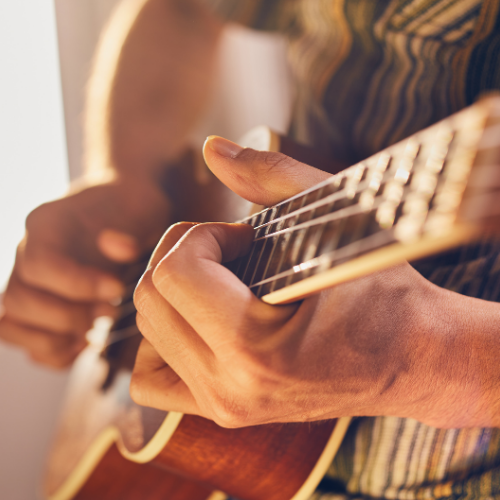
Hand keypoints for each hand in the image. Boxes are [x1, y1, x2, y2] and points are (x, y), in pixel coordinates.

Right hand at [0, 174, 169, 367]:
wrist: (125, 206)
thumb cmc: (132, 208)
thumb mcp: (141, 207)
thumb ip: (131, 228)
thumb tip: (120, 248)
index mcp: (47, 224)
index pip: (40, 264)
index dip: (76, 284)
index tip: (116, 288)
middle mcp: (27, 253)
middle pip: (19, 299)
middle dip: (68, 316)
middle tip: (110, 311)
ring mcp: (28, 280)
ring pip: (10, 323)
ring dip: (54, 338)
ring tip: (95, 329)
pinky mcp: (38, 303)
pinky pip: (24, 339)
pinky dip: (52, 351)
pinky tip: (85, 342)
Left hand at [131, 137, 497, 428]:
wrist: (414, 359)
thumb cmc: (385, 294)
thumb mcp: (339, 222)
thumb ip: (271, 176)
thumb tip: (210, 148)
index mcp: (256, 350)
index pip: (175, 272)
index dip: (203, 234)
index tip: (243, 234)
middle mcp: (230, 390)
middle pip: (150, 299)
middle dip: (184, 256)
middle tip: (231, 251)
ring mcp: (222, 409)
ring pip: (145, 333)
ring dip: (171, 292)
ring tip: (218, 282)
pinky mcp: (222, 414)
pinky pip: (151, 378)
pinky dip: (163, 339)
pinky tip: (199, 319)